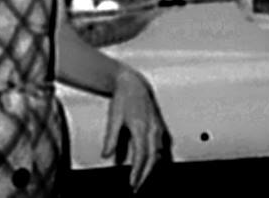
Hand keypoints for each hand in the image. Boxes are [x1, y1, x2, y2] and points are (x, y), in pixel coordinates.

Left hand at [102, 67, 171, 192]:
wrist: (134, 83)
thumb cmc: (124, 97)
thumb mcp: (113, 118)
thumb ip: (110, 138)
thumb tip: (107, 155)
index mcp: (141, 127)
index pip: (141, 156)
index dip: (138, 172)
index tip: (133, 183)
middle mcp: (152, 128)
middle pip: (152, 158)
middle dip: (145, 175)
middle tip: (137, 186)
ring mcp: (158, 126)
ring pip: (158, 153)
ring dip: (151, 167)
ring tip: (143, 178)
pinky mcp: (159, 125)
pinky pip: (161, 146)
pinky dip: (156, 157)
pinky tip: (151, 162)